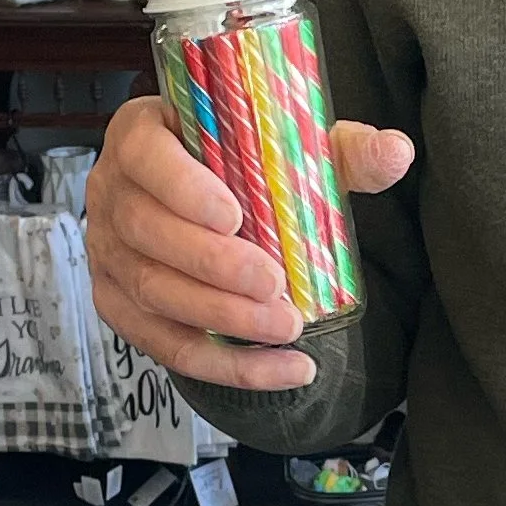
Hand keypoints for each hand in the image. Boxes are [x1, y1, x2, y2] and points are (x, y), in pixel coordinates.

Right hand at [87, 94, 411, 393]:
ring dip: (222, 318)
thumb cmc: (238, 163)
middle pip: (149, 234)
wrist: (203, 200)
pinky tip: (282, 369)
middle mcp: (113, 194)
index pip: (146, 155)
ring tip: (286, 328)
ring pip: (155, 293)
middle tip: (274, 286)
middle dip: (213, 266)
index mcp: (141, 136)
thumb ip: (340, 148)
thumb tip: (395, 153)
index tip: (233, 215)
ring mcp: (110, 255)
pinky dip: (227, 364)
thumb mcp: (286, 145)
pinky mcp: (122, 306)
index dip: (182, 187)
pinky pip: (168, 345)